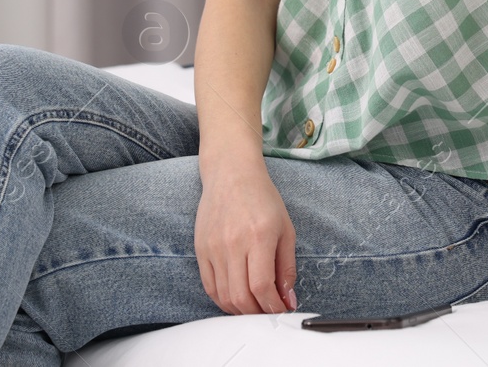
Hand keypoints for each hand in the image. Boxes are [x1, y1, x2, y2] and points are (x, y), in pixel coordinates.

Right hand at [195, 160, 297, 314]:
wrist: (230, 174)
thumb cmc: (262, 198)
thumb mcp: (286, 229)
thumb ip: (287, 267)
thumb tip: (287, 299)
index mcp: (259, 237)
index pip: (262, 287)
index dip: (273, 306)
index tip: (281, 309)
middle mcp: (233, 244)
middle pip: (241, 297)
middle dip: (257, 314)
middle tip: (268, 311)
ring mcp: (213, 248)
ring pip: (223, 297)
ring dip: (240, 310)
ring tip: (254, 306)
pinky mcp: (200, 250)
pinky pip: (209, 287)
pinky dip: (223, 300)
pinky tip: (236, 298)